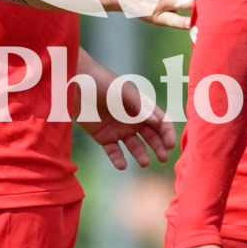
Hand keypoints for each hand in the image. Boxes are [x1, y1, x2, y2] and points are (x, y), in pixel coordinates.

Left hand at [75, 51, 176, 168]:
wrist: (76, 85)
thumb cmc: (102, 82)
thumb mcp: (122, 90)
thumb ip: (139, 106)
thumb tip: (156, 122)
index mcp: (141, 107)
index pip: (160, 121)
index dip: (167, 132)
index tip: (170, 144)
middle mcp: (132, 120)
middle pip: (151, 136)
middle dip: (159, 147)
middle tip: (163, 157)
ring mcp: (118, 130)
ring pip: (135, 147)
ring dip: (141, 155)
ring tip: (144, 162)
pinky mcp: (104, 137)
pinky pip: (114, 152)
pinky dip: (118, 160)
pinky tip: (122, 165)